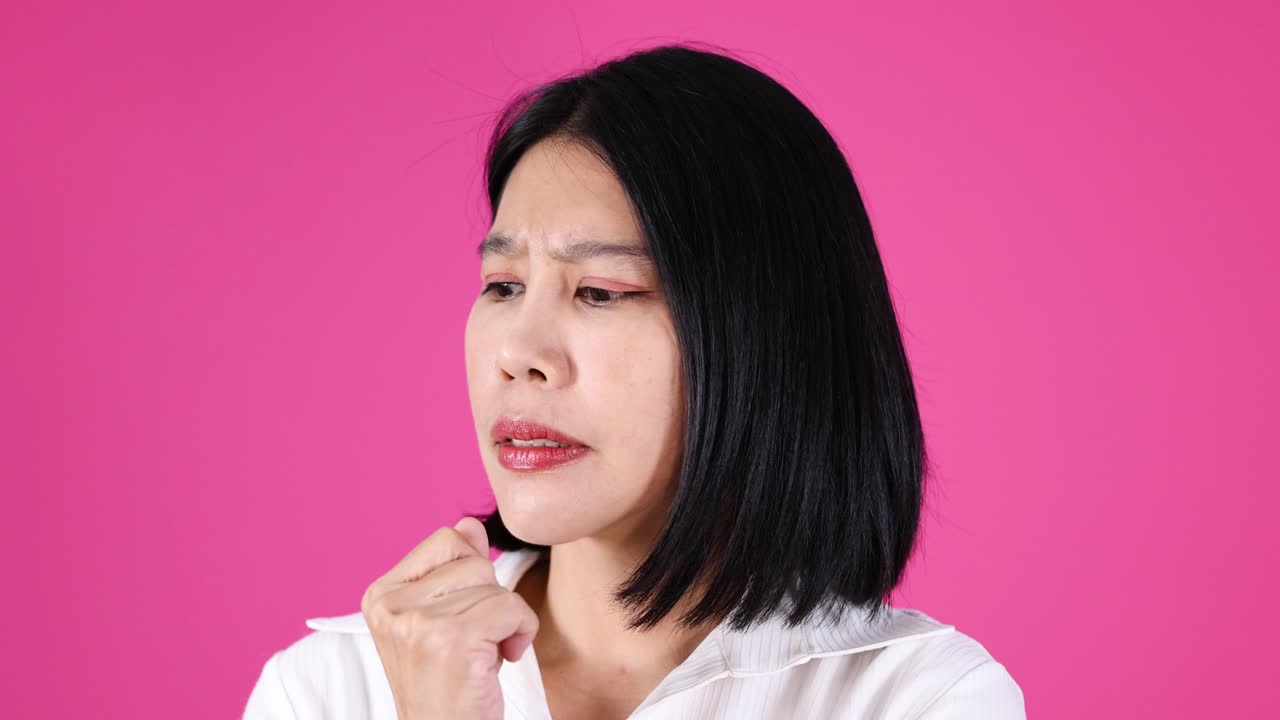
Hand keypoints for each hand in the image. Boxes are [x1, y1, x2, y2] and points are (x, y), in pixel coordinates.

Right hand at [361, 516, 539, 719]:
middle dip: (488, 600)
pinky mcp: (451, 641)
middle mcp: (390, 606)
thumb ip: (453, 569)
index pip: (447, 540)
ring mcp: (418, 623)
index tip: (460, 618)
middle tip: (471, 644)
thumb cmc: (448, 685)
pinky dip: (522, 632)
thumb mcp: (442, 621)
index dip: (470, 576)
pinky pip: (512, 608)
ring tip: (481, 656)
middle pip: (476, 562)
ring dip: (505, 622)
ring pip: (496, 586)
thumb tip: (468, 523)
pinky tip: (501, 661)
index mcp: (380, 594)